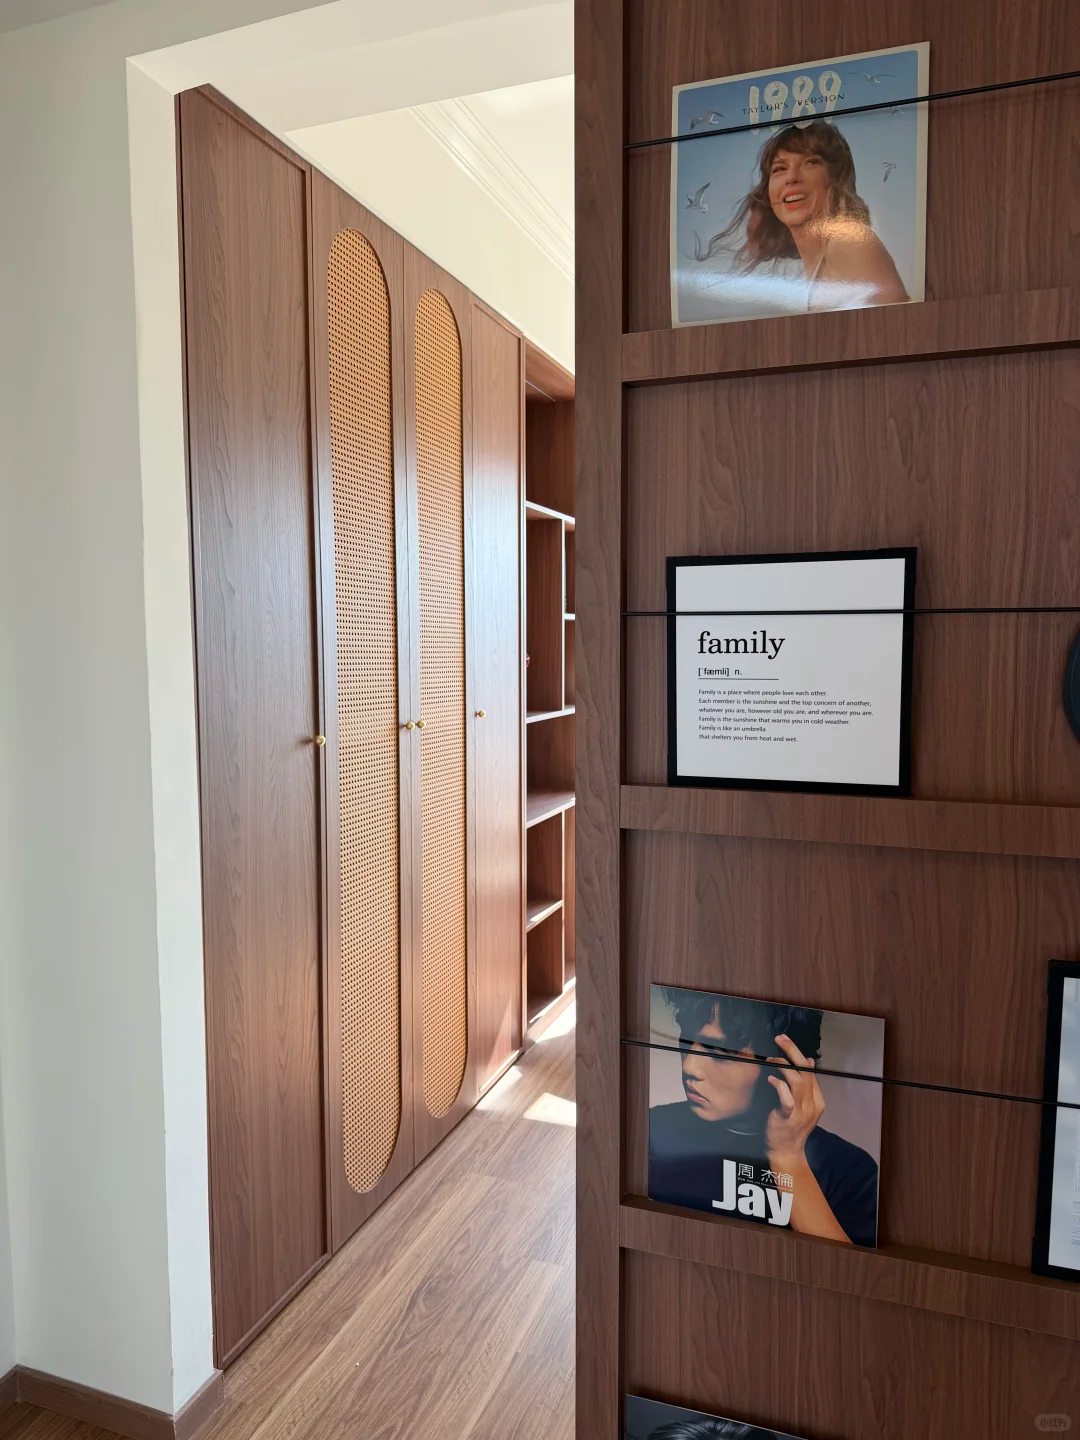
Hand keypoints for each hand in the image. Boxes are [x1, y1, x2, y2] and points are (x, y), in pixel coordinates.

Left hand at [764, 1033, 825, 1169]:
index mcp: (818, 1100)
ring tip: (771, 1059)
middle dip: (792, 1052)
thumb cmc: (792, 1126)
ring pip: (798, 1082)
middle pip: (806, 1072)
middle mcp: (812, 1104)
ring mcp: (802, 1112)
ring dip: (784, 1066)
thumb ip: (807, 1085)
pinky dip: (779, 1086)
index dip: (798, 1053)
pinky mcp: (789, 1118)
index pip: (810, 1071)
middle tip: (780, 1039)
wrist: (787, 1152)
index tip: (785, 1040)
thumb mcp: (803, 1104)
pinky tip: (771, 1079)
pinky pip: (787, 1099)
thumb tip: (809, 1061)